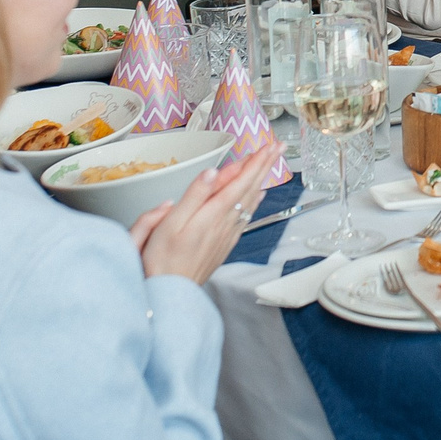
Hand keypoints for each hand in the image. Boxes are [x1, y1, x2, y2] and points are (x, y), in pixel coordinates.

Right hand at [131, 149, 270, 284]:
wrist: (170, 294)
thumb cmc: (162, 260)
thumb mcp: (170, 223)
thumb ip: (194, 195)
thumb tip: (213, 171)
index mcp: (212, 214)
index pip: (240, 181)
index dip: (255, 162)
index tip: (267, 146)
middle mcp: (224, 223)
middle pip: (250, 188)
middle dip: (265, 165)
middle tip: (278, 147)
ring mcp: (226, 234)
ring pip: (250, 201)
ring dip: (261, 180)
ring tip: (271, 164)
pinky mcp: (224, 244)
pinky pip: (245, 216)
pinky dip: (254, 201)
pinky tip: (257, 196)